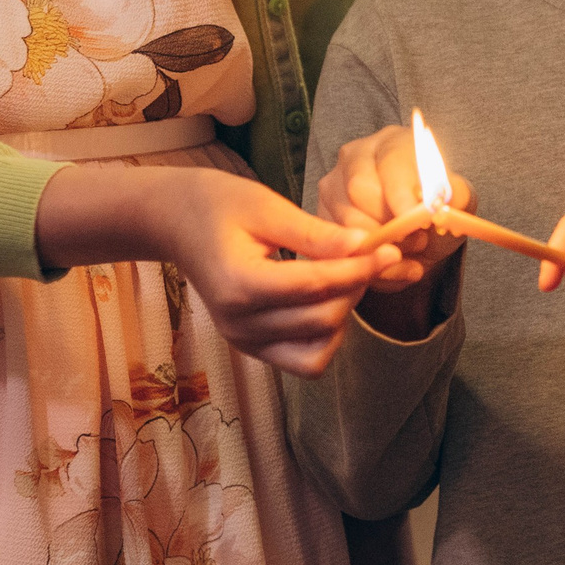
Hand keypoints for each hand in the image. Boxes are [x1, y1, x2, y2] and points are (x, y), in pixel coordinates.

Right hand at [146, 168, 392, 375]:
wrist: (176, 222)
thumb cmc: (218, 204)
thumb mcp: (266, 206)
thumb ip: (314, 233)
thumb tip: (364, 245)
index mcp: (239, 285)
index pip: (315, 286)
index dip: (358, 269)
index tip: (388, 249)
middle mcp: (239, 324)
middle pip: (320, 320)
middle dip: (355, 287)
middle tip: (370, 256)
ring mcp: (243, 341)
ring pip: (316, 350)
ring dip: (342, 316)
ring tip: (346, 277)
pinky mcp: (250, 347)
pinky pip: (301, 360)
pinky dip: (323, 335)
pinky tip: (326, 299)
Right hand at [317, 125, 474, 292]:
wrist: (420, 233)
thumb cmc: (435, 210)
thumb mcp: (459, 200)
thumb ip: (458, 195)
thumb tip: (443, 201)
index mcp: (392, 143)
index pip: (389, 164)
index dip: (403, 196)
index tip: (421, 223)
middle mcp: (356, 157)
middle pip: (359, 189)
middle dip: (390, 224)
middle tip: (417, 239)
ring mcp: (333, 185)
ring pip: (345, 221)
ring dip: (380, 247)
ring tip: (408, 251)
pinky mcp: (321, 216)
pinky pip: (337, 246)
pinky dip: (367, 265)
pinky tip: (388, 267)